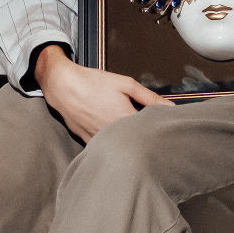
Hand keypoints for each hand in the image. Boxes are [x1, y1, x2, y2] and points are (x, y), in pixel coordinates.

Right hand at [35, 45, 174, 141]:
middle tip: (153, 136)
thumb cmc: (92, 83)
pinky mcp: (88, 142)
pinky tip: (116, 140)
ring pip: (120, 148)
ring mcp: (98, 140)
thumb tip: (170, 107)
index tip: (164, 129)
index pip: (150, 132)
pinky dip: (112, 146)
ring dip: (128, 144)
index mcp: (124, 119)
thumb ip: (149, 97)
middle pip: (136, 143)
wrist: (63, 86)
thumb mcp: (125, 84)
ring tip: (134, 138)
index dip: (159, 131)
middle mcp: (111, 133)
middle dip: (145, 140)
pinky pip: (105, 149)